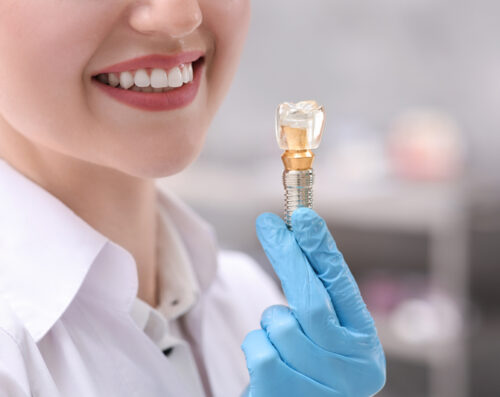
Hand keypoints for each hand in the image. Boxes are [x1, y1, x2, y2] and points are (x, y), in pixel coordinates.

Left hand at [241, 208, 385, 396]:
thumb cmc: (306, 370)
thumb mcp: (322, 337)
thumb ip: (318, 297)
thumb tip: (295, 236)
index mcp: (365, 347)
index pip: (343, 287)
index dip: (321, 249)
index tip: (304, 216)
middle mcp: (353, 370)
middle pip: (313, 301)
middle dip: (287, 256)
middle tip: (268, 223)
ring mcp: (323, 389)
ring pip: (282, 326)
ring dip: (270, 325)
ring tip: (280, 342)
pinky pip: (260, 349)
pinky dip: (255, 346)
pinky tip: (267, 364)